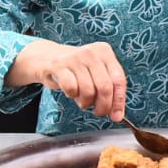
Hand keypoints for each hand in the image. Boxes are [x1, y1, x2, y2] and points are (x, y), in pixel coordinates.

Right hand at [10, 40, 127, 120]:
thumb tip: (117, 115)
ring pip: (88, 91)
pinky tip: (70, 91)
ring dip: (85, 102)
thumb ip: (109, 90)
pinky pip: (71, 88)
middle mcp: (91, 52)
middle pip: (105, 87)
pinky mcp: (59, 66)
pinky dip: (71, 95)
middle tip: (98, 112)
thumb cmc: (77, 69)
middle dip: (103, 106)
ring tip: (82, 99)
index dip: (118, 101)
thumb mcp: (96, 73)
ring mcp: (75, 58)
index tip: (116, 116)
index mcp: (104, 51)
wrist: (48, 57)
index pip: (118, 80)